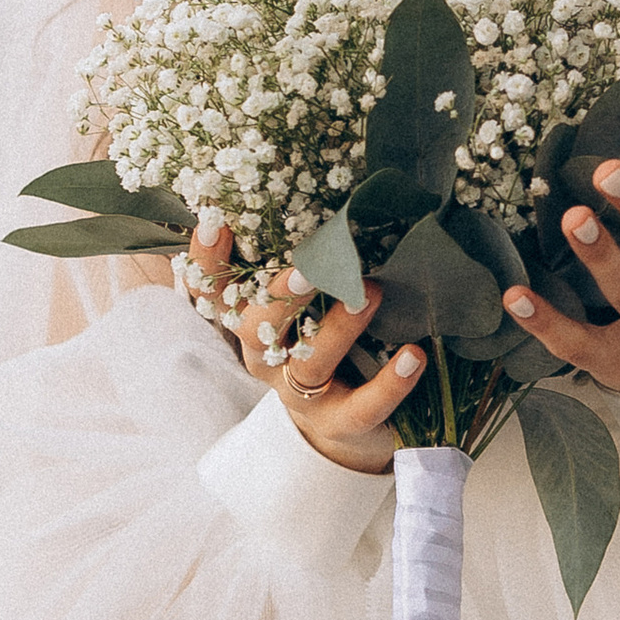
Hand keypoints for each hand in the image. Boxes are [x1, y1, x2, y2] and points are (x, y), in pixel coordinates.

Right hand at [170, 219, 422, 473]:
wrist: (342, 430)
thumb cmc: (321, 345)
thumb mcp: (304, 306)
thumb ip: (306, 261)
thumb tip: (331, 189)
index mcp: (251, 324)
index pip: (215, 294)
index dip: (207, 264)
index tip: (214, 225)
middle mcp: (266, 359)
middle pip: (257, 328)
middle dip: (281, 296)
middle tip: (308, 268)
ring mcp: (301, 395)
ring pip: (309, 363)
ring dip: (339, 328)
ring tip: (374, 295)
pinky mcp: (341, 424)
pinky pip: (362, 406)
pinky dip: (389, 383)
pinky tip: (413, 356)